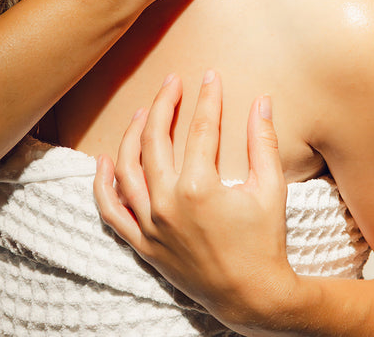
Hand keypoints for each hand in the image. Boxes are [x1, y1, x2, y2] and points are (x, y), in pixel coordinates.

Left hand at [94, 73, 299, 334]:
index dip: (207, 98)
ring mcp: (151, 225)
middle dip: (163, 104)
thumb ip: (262, 141)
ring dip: (132, 134)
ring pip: (127, 168)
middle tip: (172, 82)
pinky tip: (104, 160)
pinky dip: (102, 185)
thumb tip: (262, 101)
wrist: (252, 296)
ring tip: (143, 112)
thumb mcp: (271, 188)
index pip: (200, 129)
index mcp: (199, 188)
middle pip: (155, 139)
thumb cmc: (265, 241)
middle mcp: (167, 204)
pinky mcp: (143, 243)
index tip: (211, 77)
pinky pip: (111, 211)